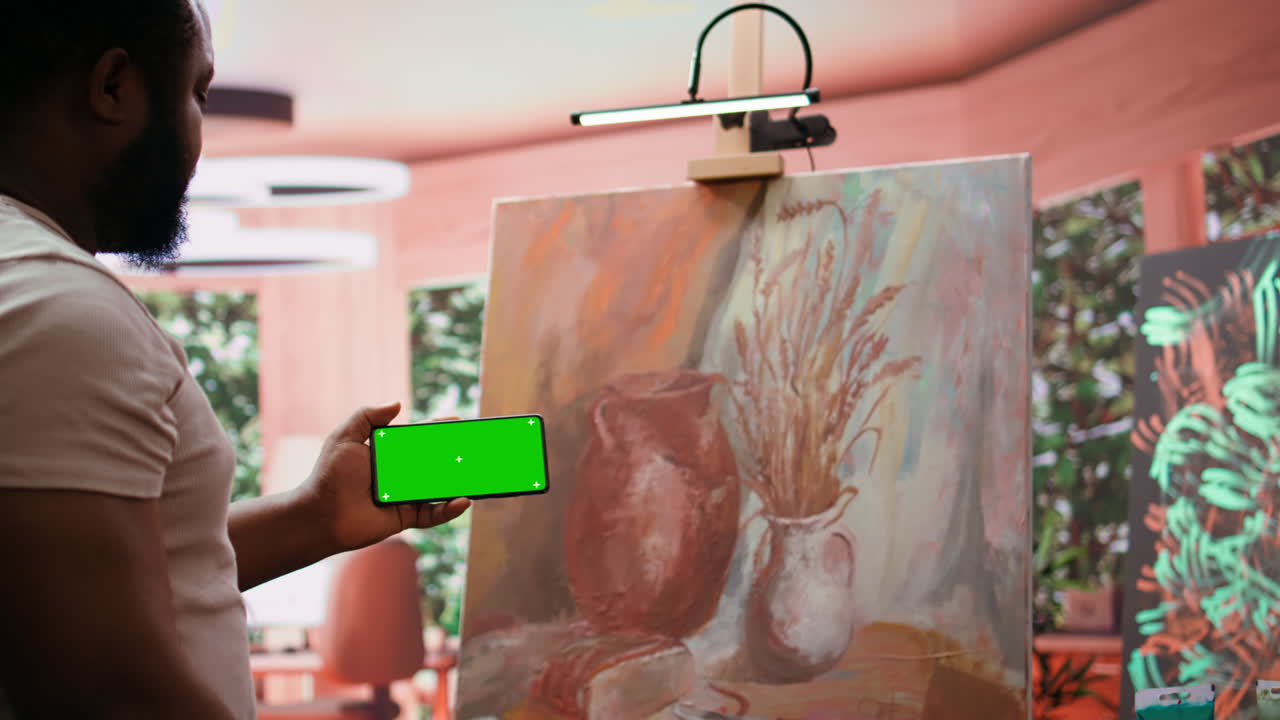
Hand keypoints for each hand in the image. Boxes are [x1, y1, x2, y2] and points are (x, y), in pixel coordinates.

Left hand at [294, 402, 470, 554]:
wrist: (319, 514)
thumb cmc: (329, 475)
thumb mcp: (345, 437)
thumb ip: (368, 416)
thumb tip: (397, 403)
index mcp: (387, 454)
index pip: (418, 439)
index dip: (438, 431)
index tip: (459, 423)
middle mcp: (398, 474)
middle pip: (434, 463)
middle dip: (455, 456)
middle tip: (475, 449)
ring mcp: (404, 496)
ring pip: (438, 488)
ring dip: (458, 482)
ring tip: (476, 474)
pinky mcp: (406, 518)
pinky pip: (433, 514)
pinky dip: (450, 509)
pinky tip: (463, 500)